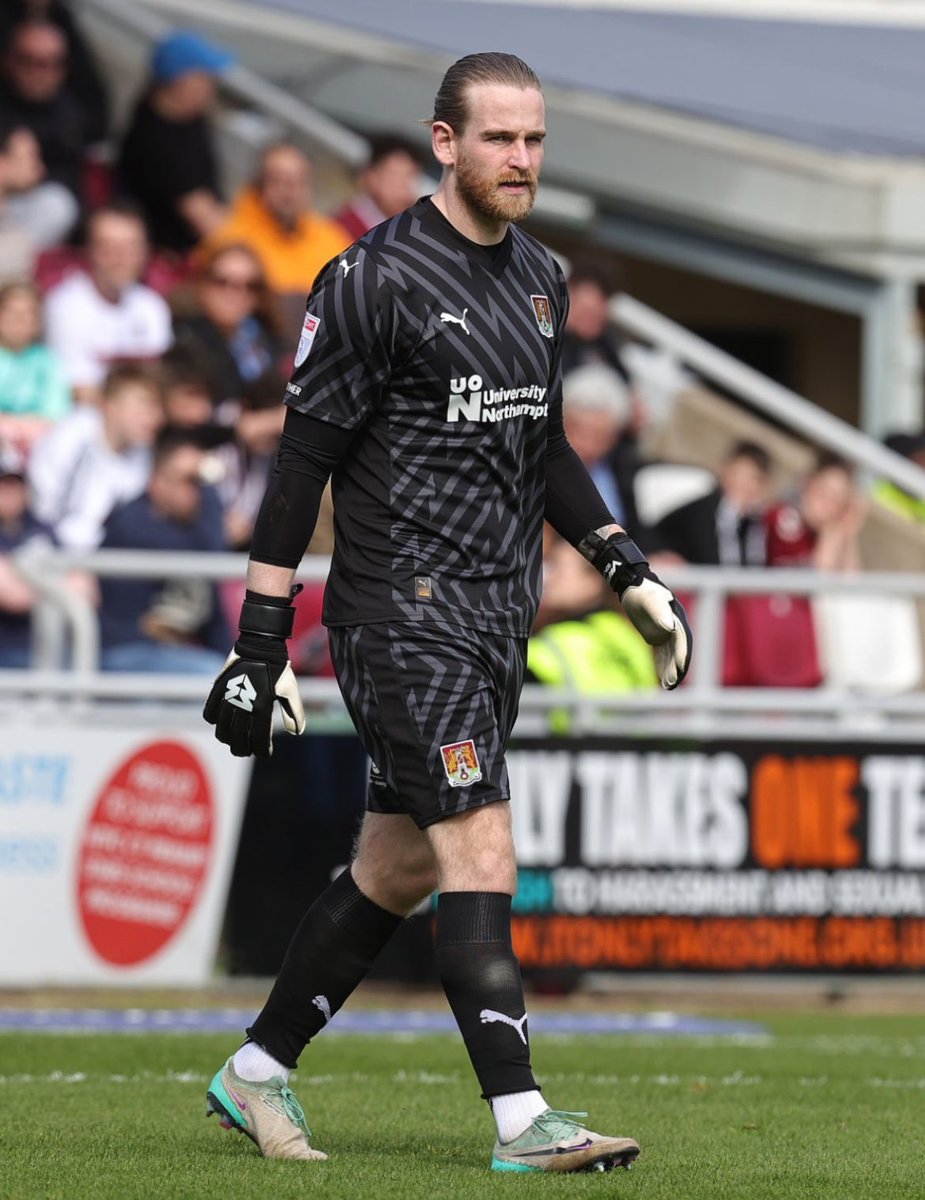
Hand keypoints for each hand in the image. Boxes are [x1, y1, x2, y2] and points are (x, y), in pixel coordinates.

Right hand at [203, 591, 305, 755]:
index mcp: (262, 708)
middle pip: (237, 741)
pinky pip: (209, 714)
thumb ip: (294, 713)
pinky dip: (215, 722)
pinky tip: (223, 722)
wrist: (261, 646)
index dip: (261, 751)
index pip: (258, 741)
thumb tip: (296, 732)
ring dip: (228, 740)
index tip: (264, 752)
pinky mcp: (218, 691)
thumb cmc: (279, 670)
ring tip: (235, 740)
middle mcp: (243, 706)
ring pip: (221, 731)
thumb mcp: (290, 691)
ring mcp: (228, 698)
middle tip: (247, 751)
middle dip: (243, 750)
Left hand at [586, 532, 692, 689]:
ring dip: (669, 670)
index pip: (682, 641)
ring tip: (667, 687)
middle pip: (678, 651)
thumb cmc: (642, 592)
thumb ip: (659, 612)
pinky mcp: (656, 636)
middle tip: (673, 683)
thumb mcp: (649, 600)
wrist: (633, 585)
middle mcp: (675, 628)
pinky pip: (661, 654)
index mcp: (677, 619)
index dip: (682, 655)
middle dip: (677, 668)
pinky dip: (661, 666)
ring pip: (670, 656)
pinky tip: (660, 680)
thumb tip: (670, 628)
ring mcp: (666, 633)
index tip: (680, 669)